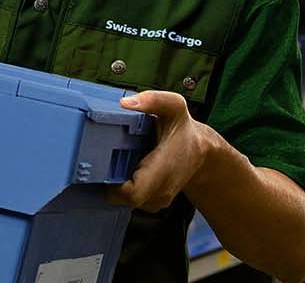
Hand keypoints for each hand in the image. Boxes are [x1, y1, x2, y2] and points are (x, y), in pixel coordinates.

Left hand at [108, 90, 218, 212]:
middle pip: (123, 199)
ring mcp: (158, 200)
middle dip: (110, 182)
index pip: (132, 194)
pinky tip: (126, 170)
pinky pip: (132, 200)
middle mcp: (161, 190)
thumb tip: (126, 102)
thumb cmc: (184, 130)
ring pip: (126, 201)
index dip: (113, 186)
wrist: (201, 152)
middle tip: (102, 161)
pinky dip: (124, 187)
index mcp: (163, 169)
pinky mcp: (153, 202)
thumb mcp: (173, 107)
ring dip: (117, 184)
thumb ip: (153, 100)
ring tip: (117, 162)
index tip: (103, 168)